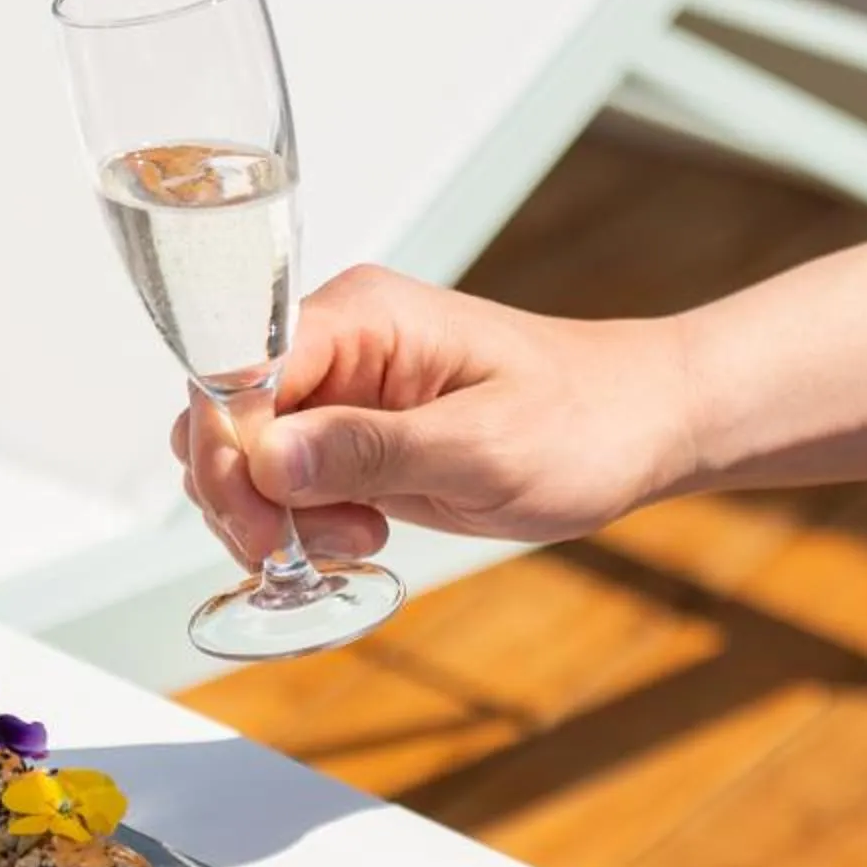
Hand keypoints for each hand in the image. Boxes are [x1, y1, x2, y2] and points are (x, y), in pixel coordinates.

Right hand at [172, 266, 697, 566]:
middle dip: (243, 494)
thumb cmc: (586, 423)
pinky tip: (359, 534)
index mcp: (360, 316)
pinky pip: (287, 475)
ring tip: (358, 536)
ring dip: (275, 513)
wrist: (643, 426)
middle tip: (302, 550)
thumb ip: (368, 450)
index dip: (229, 456)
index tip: (264, 530)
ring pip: (246, 454)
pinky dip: (302, 519)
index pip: (234, 373)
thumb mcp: (483, 448)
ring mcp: (342, 385)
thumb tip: (265, 457)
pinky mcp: (354, 430)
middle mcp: (336, 340)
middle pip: (223, 415)